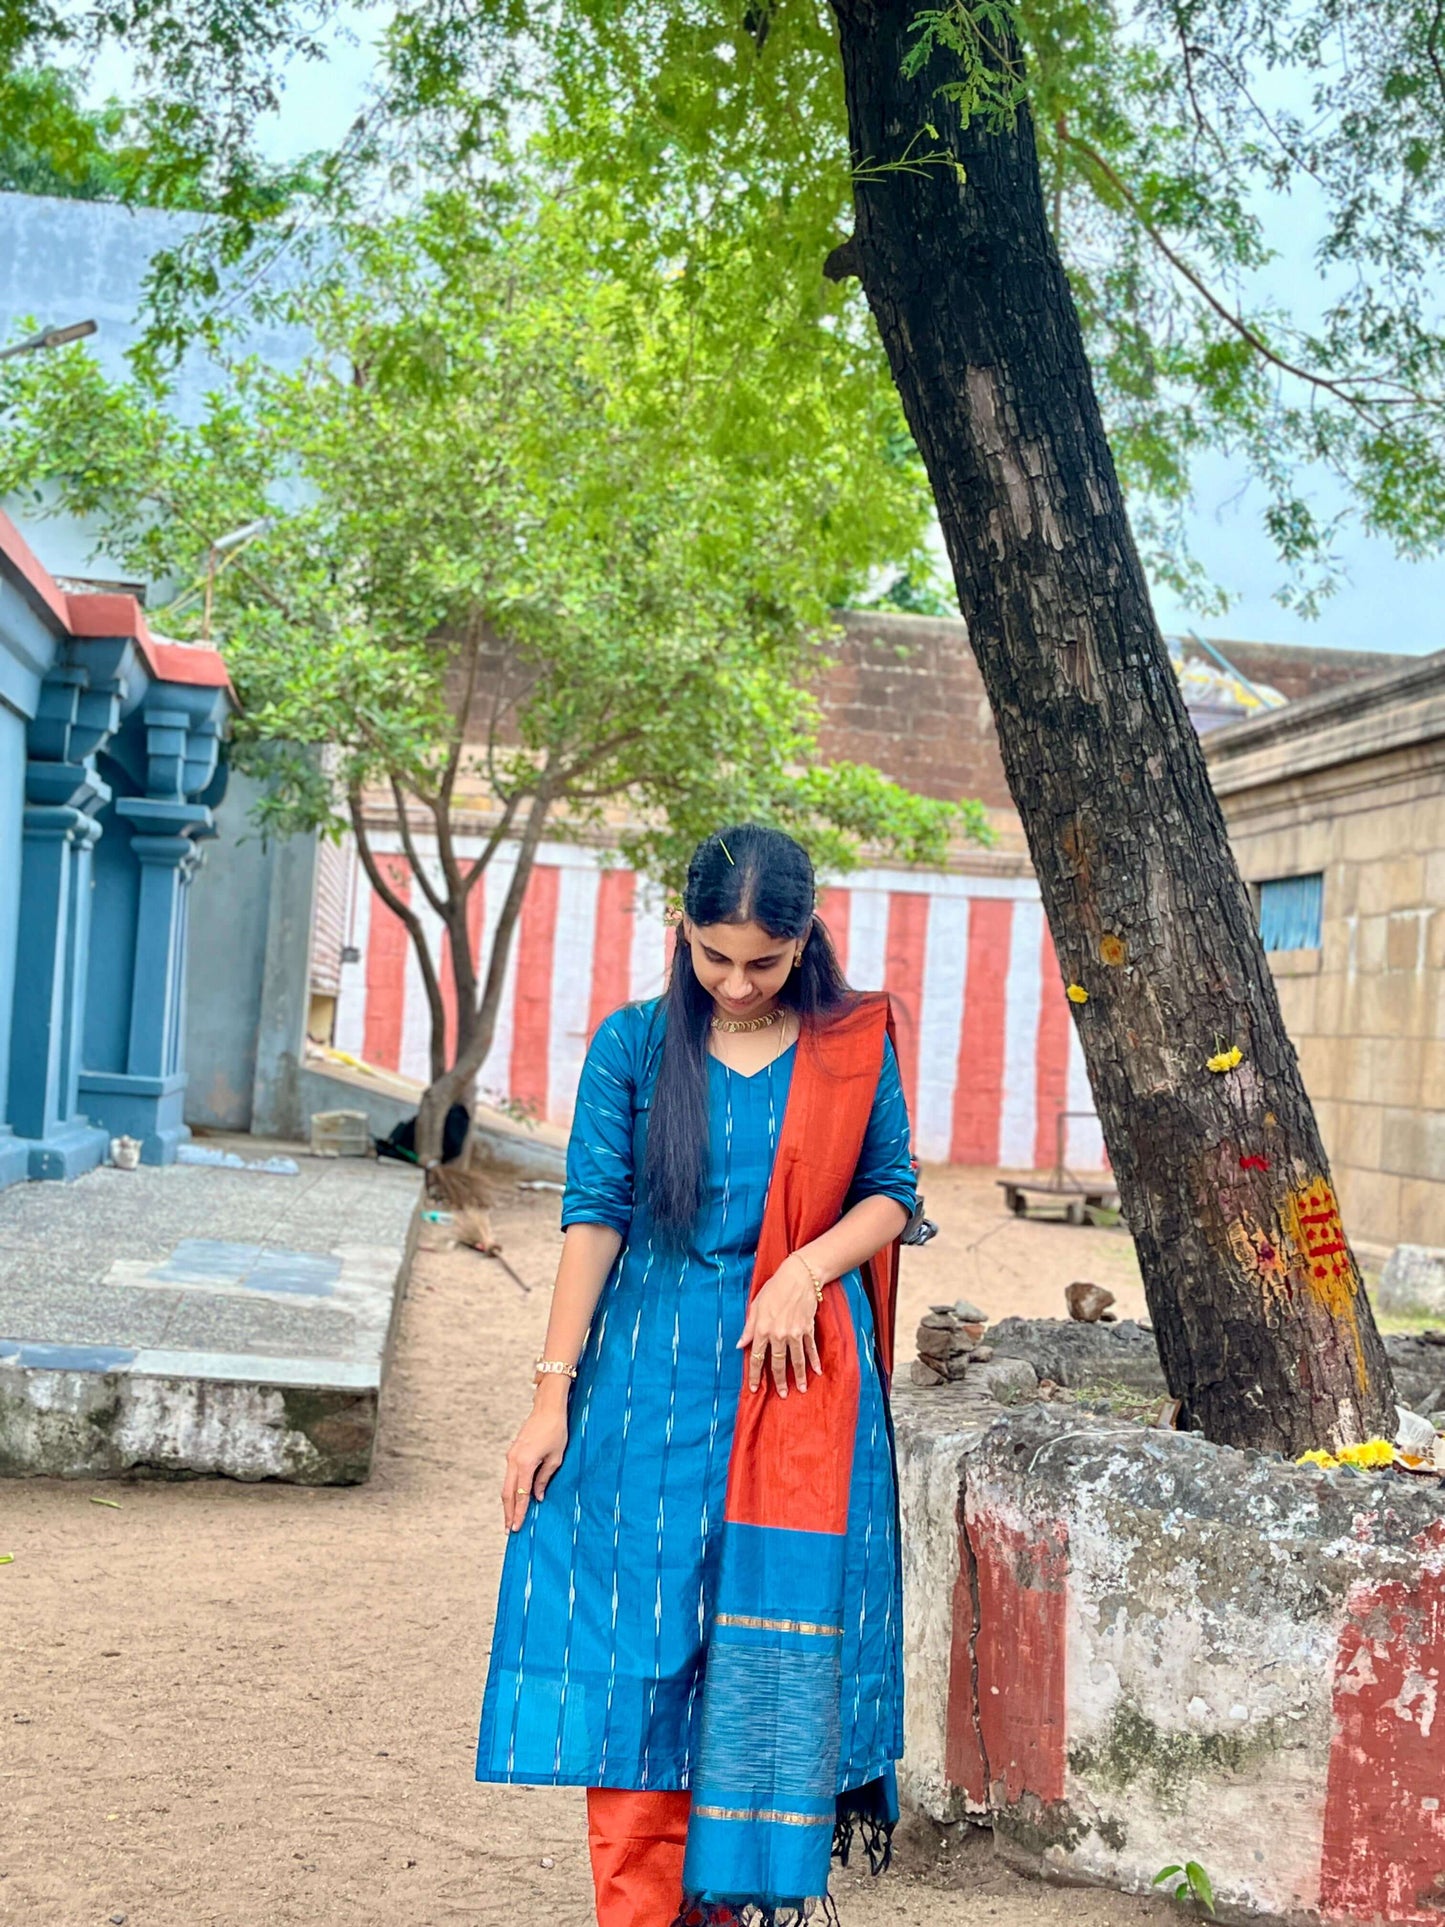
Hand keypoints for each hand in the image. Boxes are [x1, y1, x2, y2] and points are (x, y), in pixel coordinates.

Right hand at [501, 1387, 568, 1531]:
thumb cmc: (556, 1431)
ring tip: (510, 1518)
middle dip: (508, 1512)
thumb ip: (544, 1479)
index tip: (517, 1527)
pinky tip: (515, 1498)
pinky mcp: (512, 1452)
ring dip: (508, 1502)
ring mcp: (511, 1455)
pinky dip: (511, 1489)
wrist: (548, 1408)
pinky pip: (509, 1475)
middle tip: (509, 1529)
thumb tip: (537, 1497)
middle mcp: (513, 1460)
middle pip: (507, 1493)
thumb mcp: (556, 1458)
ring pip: (506, 1485)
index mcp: (525, 1463)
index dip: (520, 1512)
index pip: (521, 1494)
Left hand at [737, 1255, 823, 1396]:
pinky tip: (816, 1372)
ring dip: (799, 1376)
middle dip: (779, 1381)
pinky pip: (810, 1349)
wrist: (799, 1277)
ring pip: (796, 1360)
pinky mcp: (808, 1329)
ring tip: (801, 1389)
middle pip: (778, 1363)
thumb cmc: (774, 1289)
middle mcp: (778, 1334)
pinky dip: (814, 1361)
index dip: (755, 1375)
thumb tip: (741, 1345)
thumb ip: (748, 1328)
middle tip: (782, 1395)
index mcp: (762, 1329)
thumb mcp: (755, 1306)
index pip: (757, 1358)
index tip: (754, 1389)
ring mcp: (795, 1333)